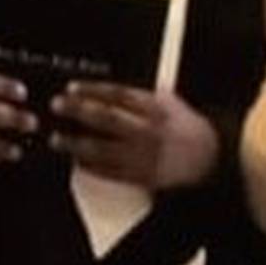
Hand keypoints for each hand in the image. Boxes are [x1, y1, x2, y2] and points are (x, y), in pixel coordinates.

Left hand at [53, 84, 220, 190]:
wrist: (208, 158)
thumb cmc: (185, 127)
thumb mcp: (169, 101)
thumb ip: (141, 96)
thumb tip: (107, 90)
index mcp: (156, 108)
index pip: (119, 95)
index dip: (93, 90)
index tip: (71, 88)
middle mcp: (148, 131)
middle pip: (107, 118)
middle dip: (78, 111)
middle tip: (57, 106)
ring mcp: (144, 156)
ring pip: (104, 149)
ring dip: (77, 143)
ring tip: (57, 139)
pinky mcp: (141, 176)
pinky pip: (110, 172)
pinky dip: (91, 166)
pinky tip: (76, 161)